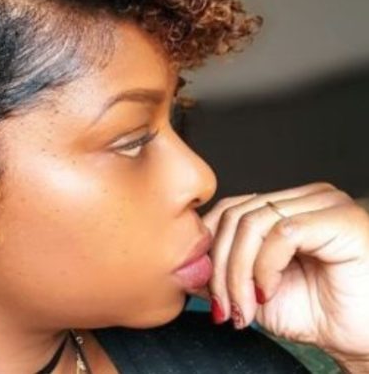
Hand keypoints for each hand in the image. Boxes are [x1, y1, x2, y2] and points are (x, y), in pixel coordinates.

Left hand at [191, 182, 368, 365]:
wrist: (360, 340)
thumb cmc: (317, 313)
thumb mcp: (254, 289)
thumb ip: (223, 268)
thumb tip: (187, 263)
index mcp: (285, 206)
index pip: (229, 209)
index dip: (209, 247)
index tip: (206, 290)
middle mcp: (304, 198)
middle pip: (235, 215)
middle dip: (219, 267)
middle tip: (224, 307)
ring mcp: (323, 203)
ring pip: (251, 223)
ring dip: (237, 272)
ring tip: (244, 307)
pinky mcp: (339, 218)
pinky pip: (281, 232)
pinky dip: (264, 267)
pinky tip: (268, 292)